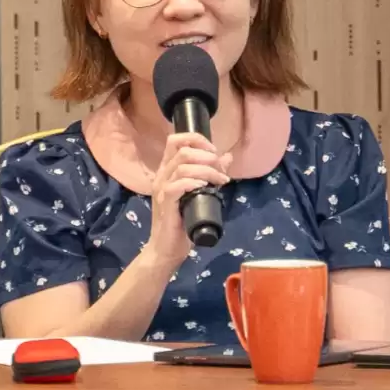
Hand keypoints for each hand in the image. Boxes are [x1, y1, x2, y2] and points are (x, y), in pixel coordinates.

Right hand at [146, 130, 231, 263]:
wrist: (166, 249)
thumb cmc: (182, 222)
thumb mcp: (200, 193)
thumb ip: (211, 174)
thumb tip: (227, 157)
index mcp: (167, 171)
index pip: (175, 141)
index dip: (196, 139)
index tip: (214, 151)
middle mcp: (162, 176)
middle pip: (181, 150)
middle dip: (207, 156)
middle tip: (220, 169)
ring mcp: (162, 190)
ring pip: (182, 167)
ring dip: (206, 170)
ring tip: (220, 180)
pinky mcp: (165, 204)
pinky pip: (176, 186)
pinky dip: (193, 182)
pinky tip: (205, 187)